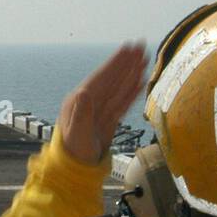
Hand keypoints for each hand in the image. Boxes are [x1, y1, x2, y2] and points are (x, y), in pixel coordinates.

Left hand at [58, 41, 148, 164]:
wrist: (74, 170)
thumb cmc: (73, 153)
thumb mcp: (77, 134)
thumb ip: (82, 114)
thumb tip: (84, 92)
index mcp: (81, 101)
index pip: (102, 77)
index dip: (116, 63)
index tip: (128, 48)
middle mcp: (89, 102)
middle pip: (112, 79)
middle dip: (126, 63)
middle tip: (141, 47)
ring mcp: (99, 110)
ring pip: (118, 88)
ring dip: (131, 73)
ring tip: (143, 59)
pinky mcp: (107, 120)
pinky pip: (121, 102)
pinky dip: (131, 91)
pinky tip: (139, 81)